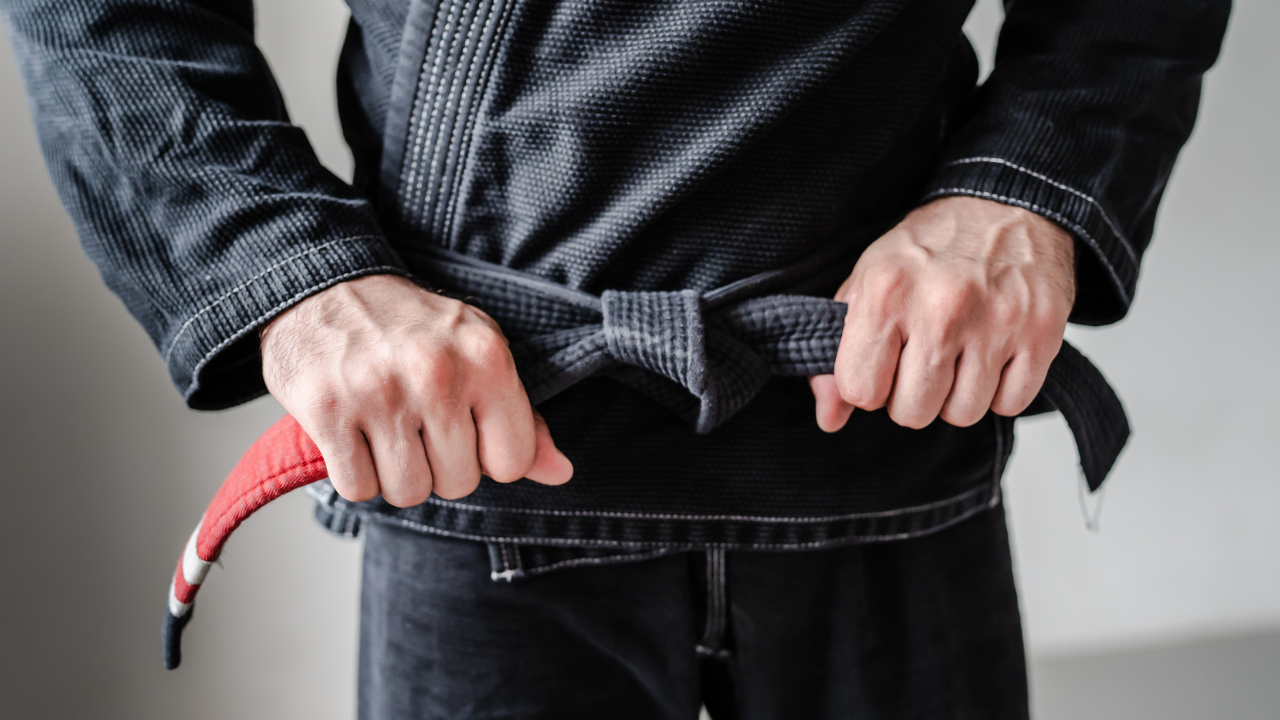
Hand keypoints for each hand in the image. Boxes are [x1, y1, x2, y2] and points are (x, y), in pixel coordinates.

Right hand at [261, 274, 571, 505]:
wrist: (326, 287)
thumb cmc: (412, 330)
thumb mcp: (479, 354)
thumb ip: (521, 418)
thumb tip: (560, 472)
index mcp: (487, 358)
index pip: (512, 463)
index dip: (487, 459)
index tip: (466, 433)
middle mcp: (437, 373)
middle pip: (458, 484)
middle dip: (438, 467)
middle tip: (417, 427)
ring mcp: (379, 392)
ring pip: (407, 493)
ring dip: (395, 475)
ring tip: (386, 432)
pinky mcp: (327, 409)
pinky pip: (357, 488)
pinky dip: (355, 475)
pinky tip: (355, 436)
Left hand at [810, 196, 1074, 430]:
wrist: (1003, 203)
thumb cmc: (929, 248)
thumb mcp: (865, 284)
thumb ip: (836, 355)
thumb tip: (830, 418)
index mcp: (886, 292)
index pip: (860, 390)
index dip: (868, 385)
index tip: (882, 363)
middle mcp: (940, 308)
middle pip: (912, 412)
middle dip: (912, 395)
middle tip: (922, 358)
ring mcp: (996, 322)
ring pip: (962, 414)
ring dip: (956, 395)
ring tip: (958, 354)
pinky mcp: (1041, 333)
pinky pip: (1010, 405)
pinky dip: (999, 391)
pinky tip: (991, 355)